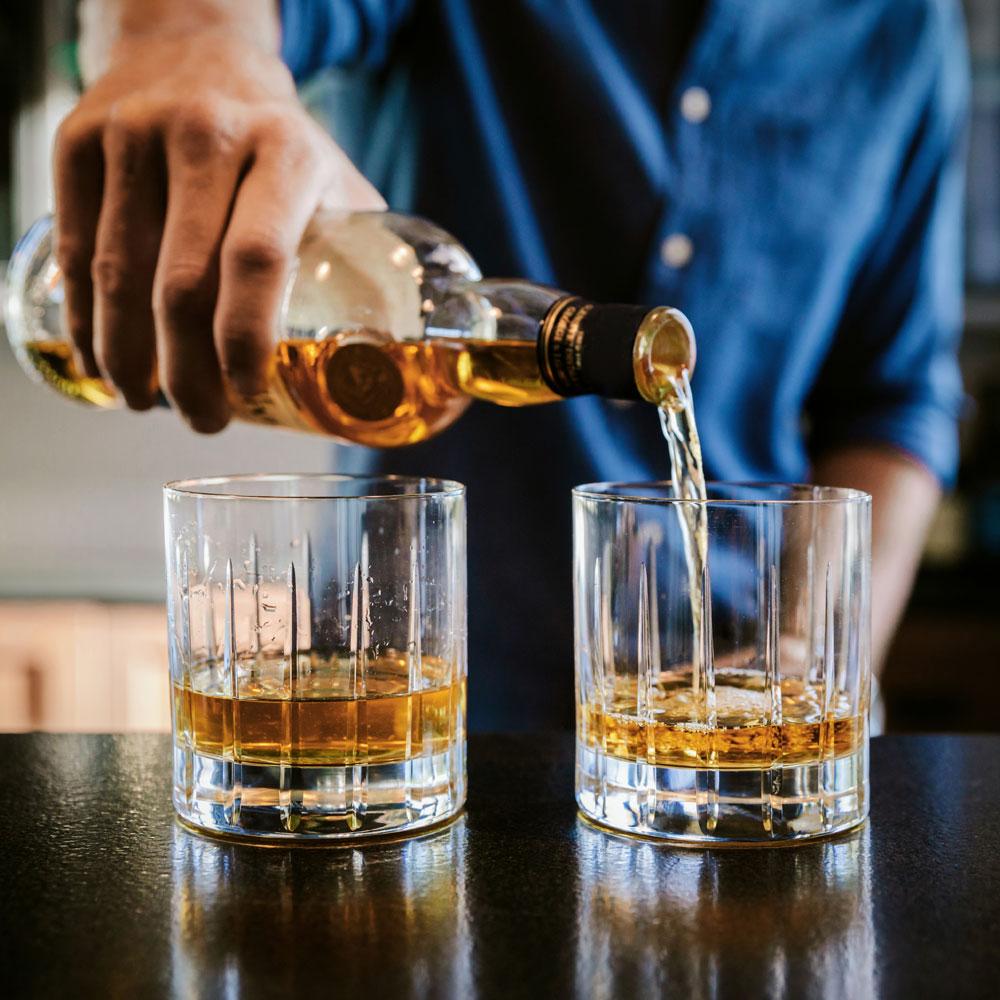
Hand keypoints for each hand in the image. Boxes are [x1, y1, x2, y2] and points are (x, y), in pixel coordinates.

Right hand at [54, 30, 384, 430]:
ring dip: (126, 358)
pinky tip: (101, 357)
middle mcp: (209, 133)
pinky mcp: (80, 140)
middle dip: (186, 373)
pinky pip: (74, 248)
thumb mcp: (337, 183)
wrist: (199, 54)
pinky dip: (84, 317)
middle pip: (182, 284)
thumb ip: (362, 256)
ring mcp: (135, 133)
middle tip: (203, 420)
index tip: (246, 392)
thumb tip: (394, 358)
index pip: (257, 259)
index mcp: (287, 152)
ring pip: (118, 275)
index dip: (245, 339)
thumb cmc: (281, 143)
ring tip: (146, 402)